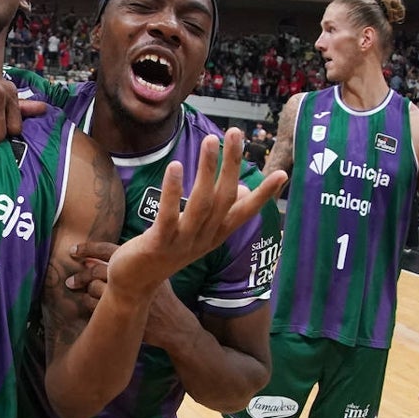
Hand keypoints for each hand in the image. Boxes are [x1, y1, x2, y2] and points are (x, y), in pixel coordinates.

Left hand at [66, 240, 191, 348]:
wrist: (173, 323)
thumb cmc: (164, 297)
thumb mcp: (155, 272)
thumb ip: (134, 262)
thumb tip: (106, 256)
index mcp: (138, 262)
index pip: (108, 249)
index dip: (88, 249)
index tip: (73, 250)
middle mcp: (131, 276)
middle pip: (97, 270)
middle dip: (81, 275)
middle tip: (70, 281)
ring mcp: (126, 295)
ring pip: (95, 288)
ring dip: (85, 290)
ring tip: (81, 293)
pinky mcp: (121, 312)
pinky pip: (95, 307)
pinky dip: (88, 304)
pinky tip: (88, 304)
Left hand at [102, 129, 285, 300]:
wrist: (135, 284)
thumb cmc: (165, 251)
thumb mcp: (197, 233)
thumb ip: (219, 213)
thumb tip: (244, 187)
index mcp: (215, 235)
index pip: (245, 212)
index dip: (264, 194)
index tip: (283, 174)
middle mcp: (204, 238)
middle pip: (224, 198)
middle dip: (231, 165)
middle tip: (235, 133)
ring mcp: (182, 242)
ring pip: (201, 203)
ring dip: (207, 170)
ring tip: (211, 141)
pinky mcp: (158, 244)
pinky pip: (168, 215)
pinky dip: (173, 192)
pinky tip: (176, 167)